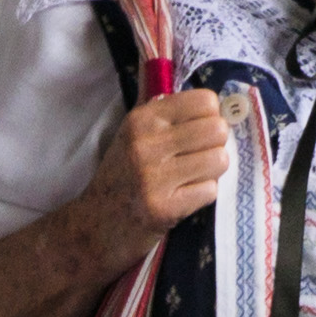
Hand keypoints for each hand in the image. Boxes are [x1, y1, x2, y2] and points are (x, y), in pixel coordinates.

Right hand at [77, 88, 232, 244]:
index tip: (198, 131)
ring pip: (219, 160)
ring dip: (211, 172)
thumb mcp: (133, 133)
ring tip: (190, 178)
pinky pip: (210, 190)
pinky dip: (202, 195)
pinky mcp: (163, 208)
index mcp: (141, 119)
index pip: (205, 101)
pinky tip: (183, 197)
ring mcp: (153, 178)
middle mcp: (145, 144)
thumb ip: (164, 110)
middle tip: (198, 157)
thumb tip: (205, 93)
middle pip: (217, 130)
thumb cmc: (123, 174)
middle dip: (215, 145)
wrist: (96, 223)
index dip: (211, 117)